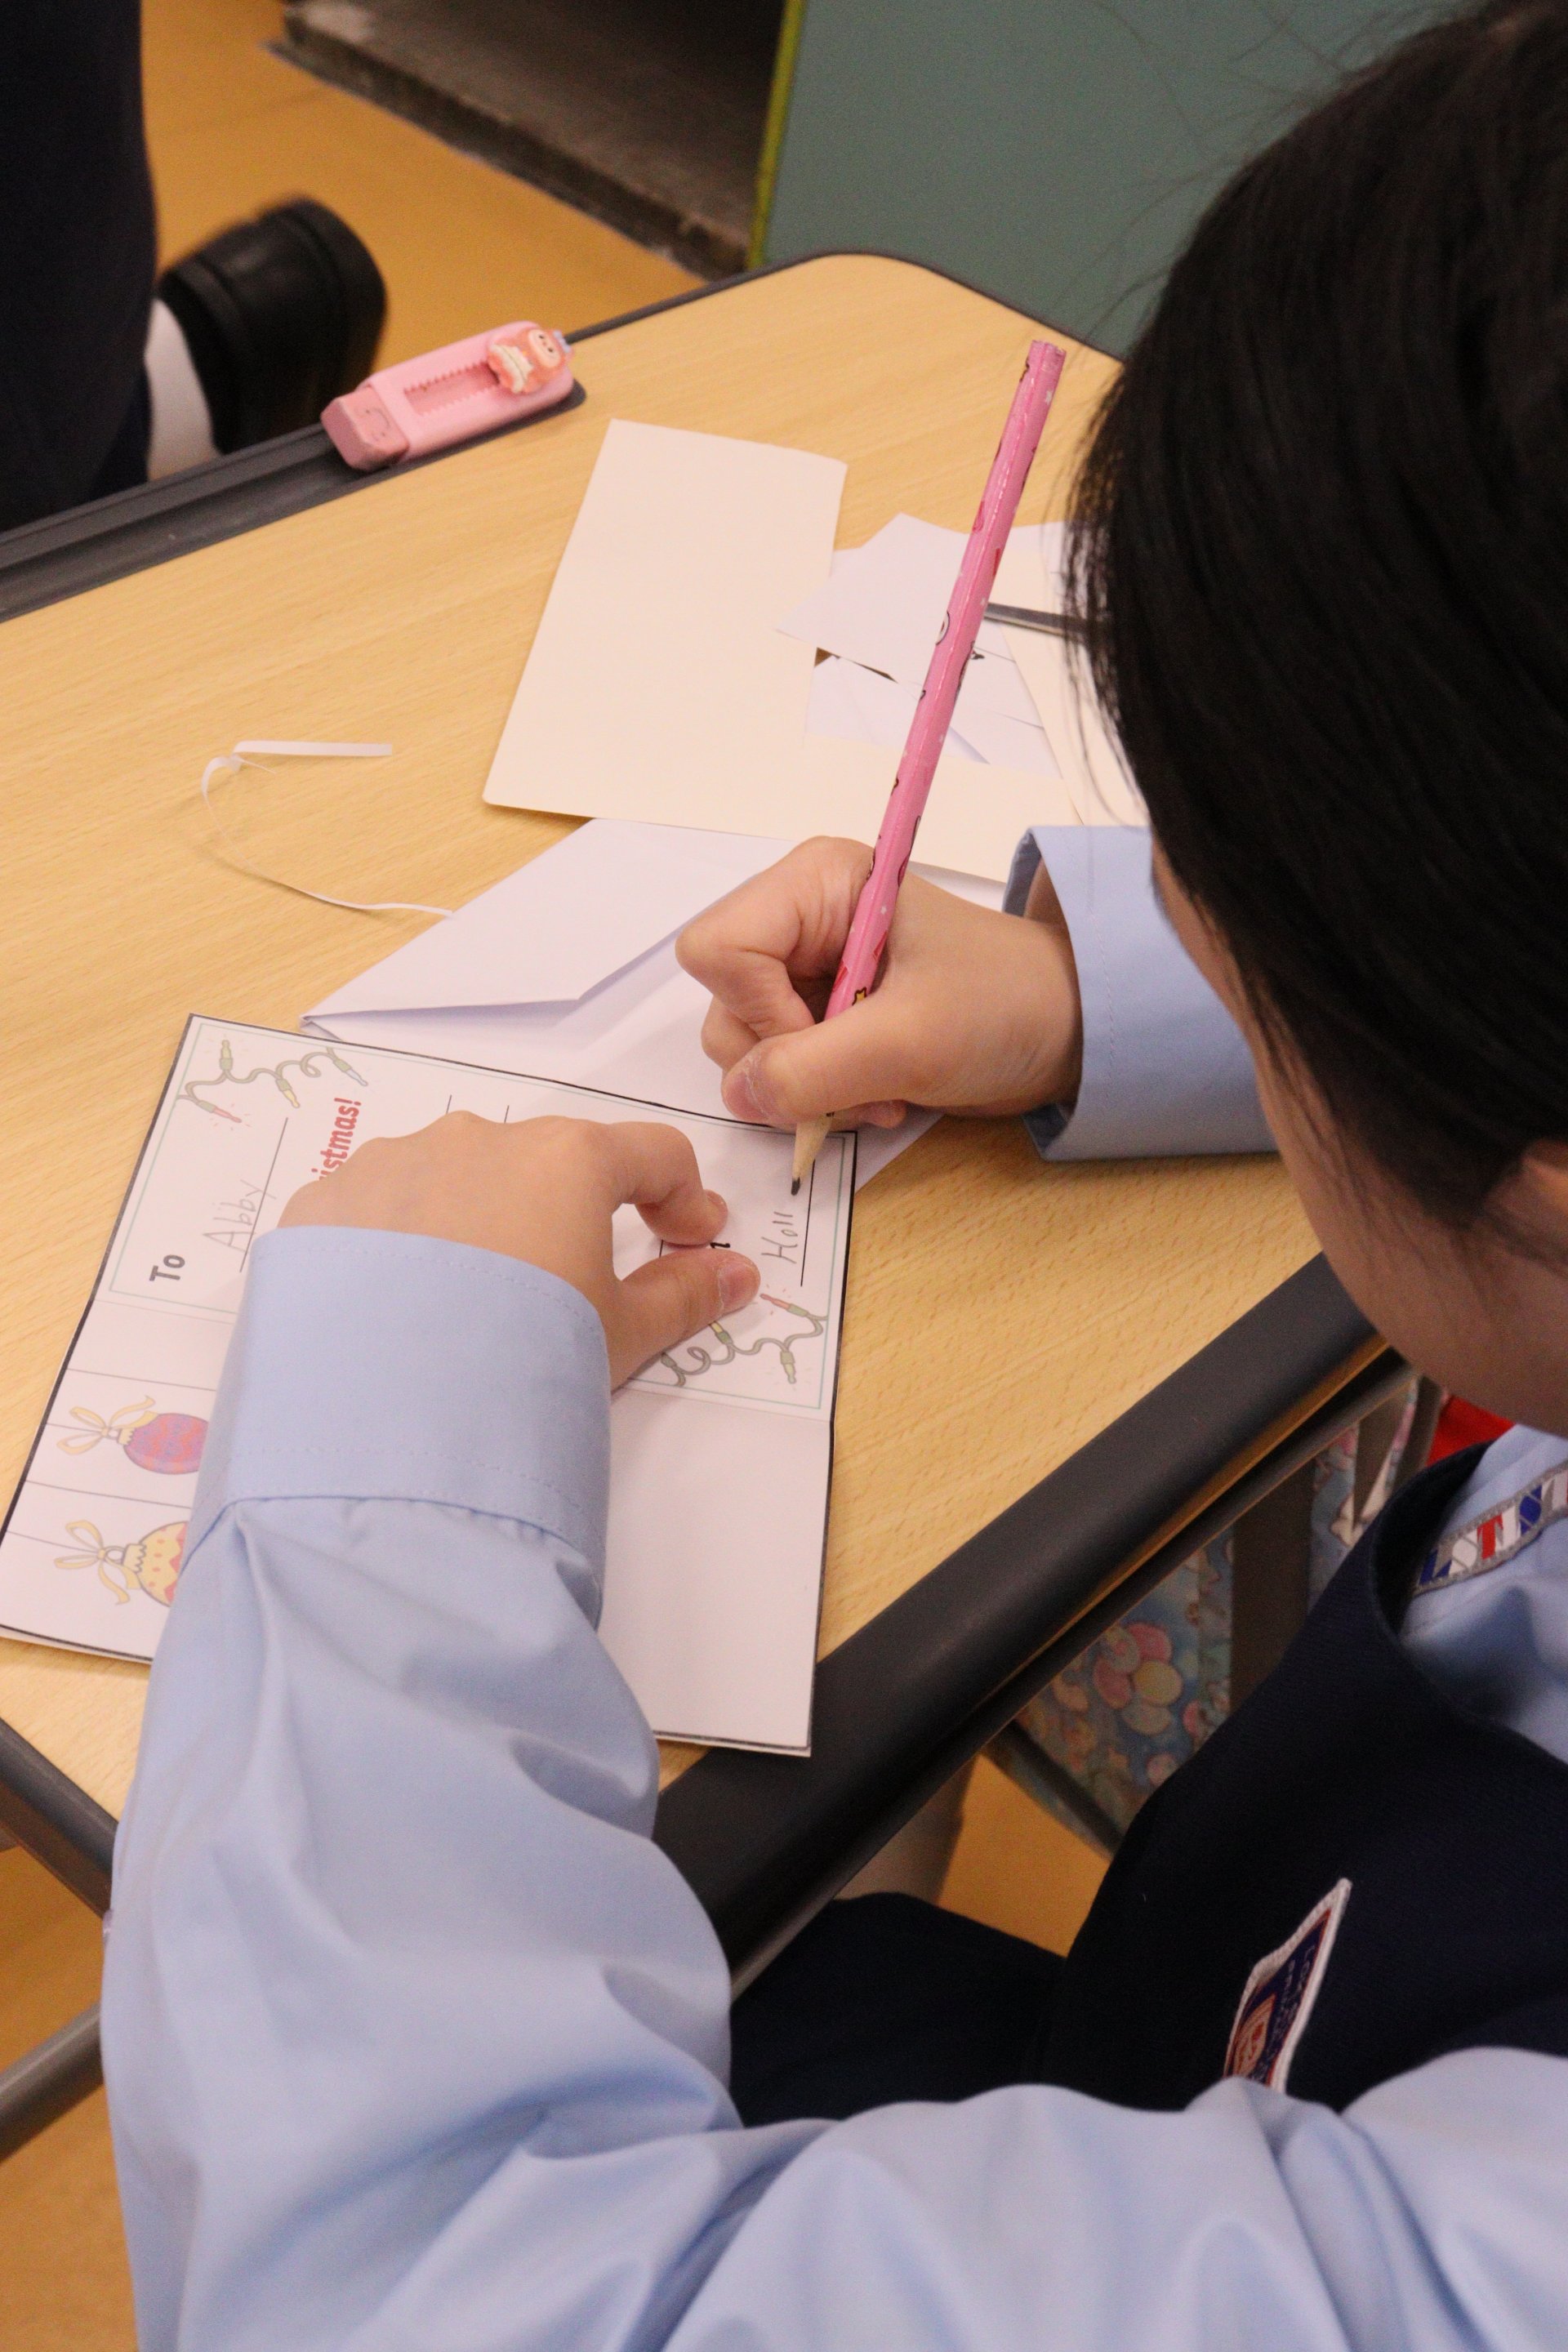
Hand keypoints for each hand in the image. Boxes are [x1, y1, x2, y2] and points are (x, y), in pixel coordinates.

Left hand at [279, 1113, 759, 1386]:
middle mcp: (476, 1139)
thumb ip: (684, 1295)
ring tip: (471, 1307)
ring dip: (476, 1224)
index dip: (683, 1197)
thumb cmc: (526, 1361)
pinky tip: (398, 1310)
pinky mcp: (321, 1204)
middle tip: (572, 1282)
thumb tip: (738, 1274)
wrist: (384, 1415)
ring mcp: (389, 1164)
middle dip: (568, 1212)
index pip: (651, 1153)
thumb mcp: (619, 1336)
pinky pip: (376, 1211)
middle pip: (545, 1162)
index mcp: (565, 1159)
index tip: (689, 1240)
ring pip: (452, 1180)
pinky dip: (398, 1246)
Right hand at [676, 836, 1082, 1129]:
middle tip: (862, 1083)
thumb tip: (740, 1093)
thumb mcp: (911, 1040)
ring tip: (878, 1093)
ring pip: (743, 1046)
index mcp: (817, 883)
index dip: (756, 1010)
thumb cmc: (1003, 1007)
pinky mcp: (818, 1014)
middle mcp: (798, 919)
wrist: (1066, 1032)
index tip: (825, 1039)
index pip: (718, 948)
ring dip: (805, 1089)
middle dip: (785, 1061)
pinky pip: (776, 1069)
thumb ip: (815, 1068)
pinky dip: (818, 1096)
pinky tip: (875, 1094)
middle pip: (723, 1002)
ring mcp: (805, 970)